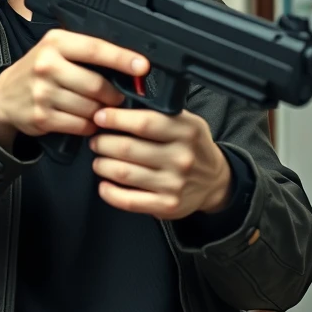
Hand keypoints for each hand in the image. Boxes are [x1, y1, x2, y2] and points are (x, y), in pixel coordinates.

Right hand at [0, 30, 149, 149]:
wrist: (4, 95)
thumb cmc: (39, 70)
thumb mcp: (57, 50)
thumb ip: (87, 53)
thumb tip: (130, 65)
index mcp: (55, 43)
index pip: (95, 49)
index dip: (122, 59)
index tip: (143, 67)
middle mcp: (46, 66)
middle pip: (96, 85)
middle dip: (114, 95)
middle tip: (117, 97)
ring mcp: (42, 93)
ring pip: (91, 108)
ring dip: (101, 112)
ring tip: (99, 108)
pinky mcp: (42, 117)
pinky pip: (81, 125)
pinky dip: (90, 125)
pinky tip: (85, 119)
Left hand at [89, 107, 232, 218]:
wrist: (215, 182)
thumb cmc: (191, 147)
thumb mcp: (185, 122)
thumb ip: (157, 113)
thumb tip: (117, 106)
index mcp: (186, 131)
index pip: (144, 122)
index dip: (115, 119)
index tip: (99, 117)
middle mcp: (181, 157)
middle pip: (127, 148)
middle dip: (102, 143)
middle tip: (96, 141)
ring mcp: (174, 183)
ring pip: (123, 173)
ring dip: (102, 165)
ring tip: (99, 161)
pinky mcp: (167, 205)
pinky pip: (128, 200)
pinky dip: (109, 193)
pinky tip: (104, 185)